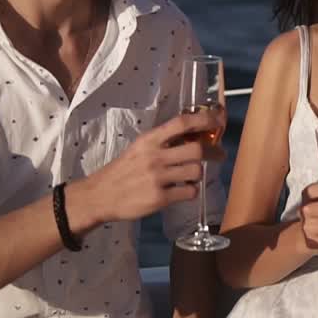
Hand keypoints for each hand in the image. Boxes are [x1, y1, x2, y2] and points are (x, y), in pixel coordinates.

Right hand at [71, 111, 223, 229]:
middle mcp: (154, 157)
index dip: (204, 119)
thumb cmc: (123, 171)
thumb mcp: (139, 148)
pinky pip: (189, 192)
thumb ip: (163, 141)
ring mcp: (157, 178)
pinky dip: (191, 191)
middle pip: (196, 150)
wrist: (99, 196)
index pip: (182, 123)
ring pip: (196, 171)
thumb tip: (195, 134)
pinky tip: (183, 191)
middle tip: (218, 155)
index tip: (217, 120)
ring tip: (190, 177)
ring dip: (198, 174)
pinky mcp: (159, 198)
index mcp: (149, 140)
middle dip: (212, 152)